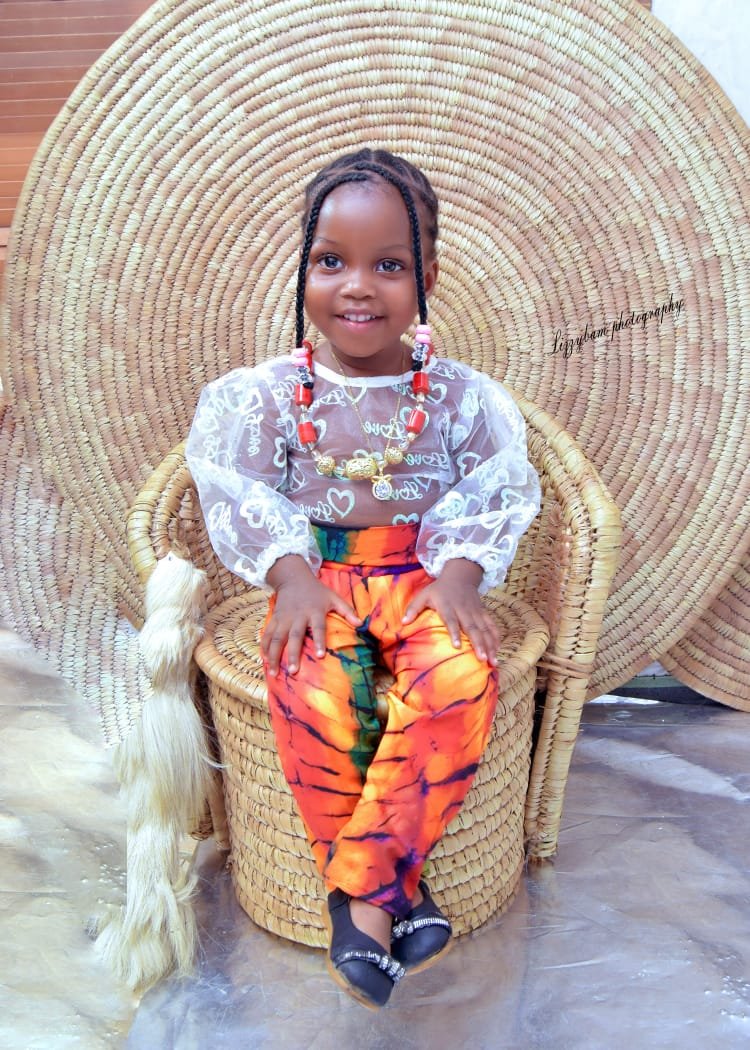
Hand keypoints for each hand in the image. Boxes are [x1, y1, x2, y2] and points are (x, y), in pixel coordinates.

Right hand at [262, 556, 360, 675]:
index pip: (318, 627)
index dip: (319, 641)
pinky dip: (264, 647)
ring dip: (274, 655)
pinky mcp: (274, 619)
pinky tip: (263, 660)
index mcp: (314, 611)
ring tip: (273, 672)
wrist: (293, 577)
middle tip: (293, 671)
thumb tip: (362, 624)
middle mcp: (297, 616)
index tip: (320, 656)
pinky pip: (267, 634)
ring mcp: (283, 618)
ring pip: (276, 638)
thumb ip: (347, 610)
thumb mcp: (333, 597)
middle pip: (294, 636)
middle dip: (292, 654)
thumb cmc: (317, 591)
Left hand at [402, 559, 499, 665]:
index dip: (454, 632)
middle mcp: (464, 610)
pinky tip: (497, 651)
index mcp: (448, 606)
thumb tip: (402, 623)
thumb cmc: (439, 589)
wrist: (460, 576)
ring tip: (493, 661)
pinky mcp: (483, 614)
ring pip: (485, 629)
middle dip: (478, 644)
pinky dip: (496, 639)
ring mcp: (476, 612)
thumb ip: (413, 608)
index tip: (456, 646)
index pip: (451, 620)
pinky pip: (492, 626)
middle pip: (472, 628)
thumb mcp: (424, 594)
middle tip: (482, 659)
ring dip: (490, 645)